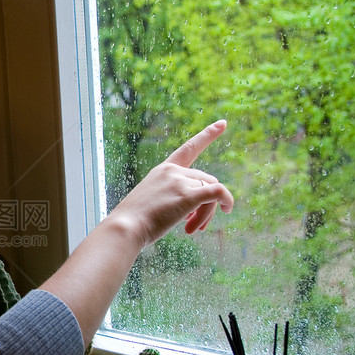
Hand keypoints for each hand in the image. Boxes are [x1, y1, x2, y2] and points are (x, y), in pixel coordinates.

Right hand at [109, 120, 233, 246]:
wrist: (125, 227)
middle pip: (205, 181)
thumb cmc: (134, 221)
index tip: (223, 124)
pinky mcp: (189, 195)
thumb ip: (171, 197)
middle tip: (192, 226)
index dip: (207, 135)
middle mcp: (173, 171)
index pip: (188, 149)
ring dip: (206, 213)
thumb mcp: (152, 201)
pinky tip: (228, 209)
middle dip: (205, 203)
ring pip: (210, 193)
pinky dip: (227, 200)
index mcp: (163, 170)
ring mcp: (181, 181)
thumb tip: (193, 209)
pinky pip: (219, 193)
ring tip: (191, 230)